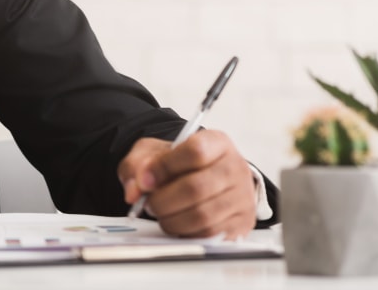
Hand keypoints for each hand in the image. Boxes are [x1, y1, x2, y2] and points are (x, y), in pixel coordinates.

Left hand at [118, 131, 256, 238]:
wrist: (205, 178)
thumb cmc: (180, 165)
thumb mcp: (154, 153)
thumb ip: (138, 165)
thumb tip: (134, 190)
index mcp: (216, 142)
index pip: (194, 151)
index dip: (164, 167)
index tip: (145, 180)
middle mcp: (236, 168)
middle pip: (196, 188)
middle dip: (163, 200)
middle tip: (149, 203)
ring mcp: (243, 198)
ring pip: (202, 216)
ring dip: (171, 219)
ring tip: (161, 212)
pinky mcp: (242, 224)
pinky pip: (209, 235)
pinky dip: (186, 233)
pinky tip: (177, 223)